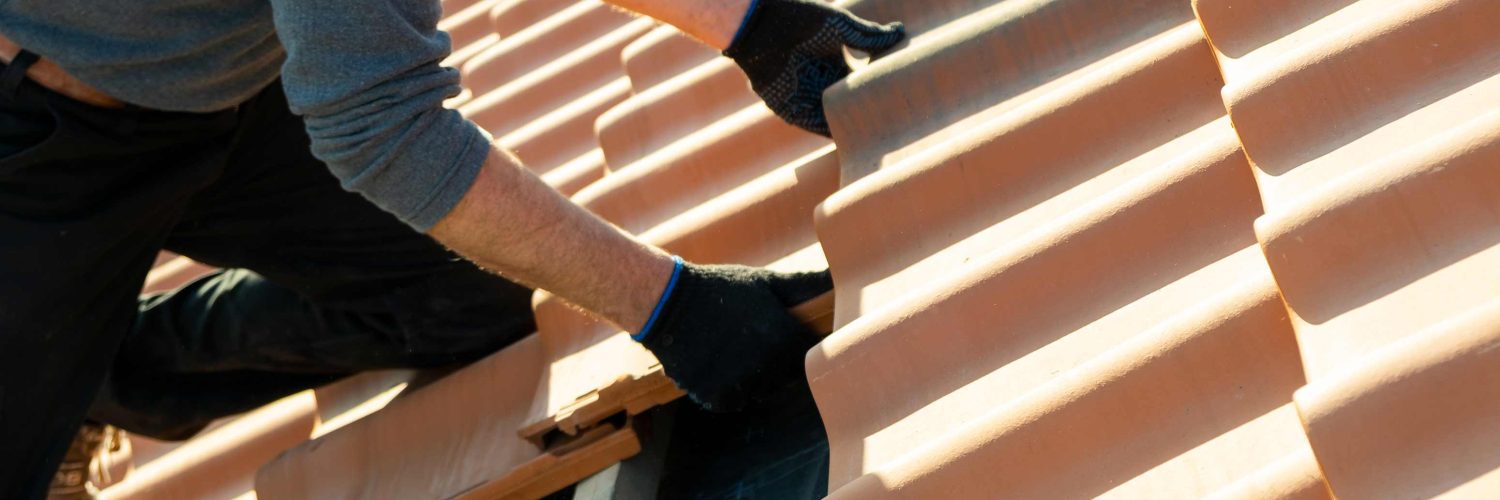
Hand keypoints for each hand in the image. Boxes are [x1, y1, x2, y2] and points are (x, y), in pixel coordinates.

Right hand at [634, 259, 832, 411]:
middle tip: (752, 340)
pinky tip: (715, 364)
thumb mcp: (764, 281)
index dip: (798, 345)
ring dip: (752, 378)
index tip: (784, 334)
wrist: (668, 302)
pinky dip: (726, 389)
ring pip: (759, 390)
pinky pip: (733, 401)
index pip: (810, 355)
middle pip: (786, 377)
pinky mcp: (716, 397)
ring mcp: (741, 384)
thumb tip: (840, 274)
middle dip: (776, 362)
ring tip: (732, 350)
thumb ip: (805, 284)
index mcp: (784, 338)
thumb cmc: (721, 287)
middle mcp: (767, 365)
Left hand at [724, 0, 905, 136]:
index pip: (862, 84)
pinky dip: (829, 132)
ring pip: (833, 119)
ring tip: (877, 137)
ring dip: (850, 128)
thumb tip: (900, 31)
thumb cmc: (801, 20)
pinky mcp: (790, 109)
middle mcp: (822, 83)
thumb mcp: (841, 28)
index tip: (900, 98)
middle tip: (895, 125)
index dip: (877, 91)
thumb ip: (870, 36)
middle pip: (850, 105)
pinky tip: (849, 137)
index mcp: (836, 64)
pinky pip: (813, 126)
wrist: (764, 24)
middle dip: (867, 114)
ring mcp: (806, 97)